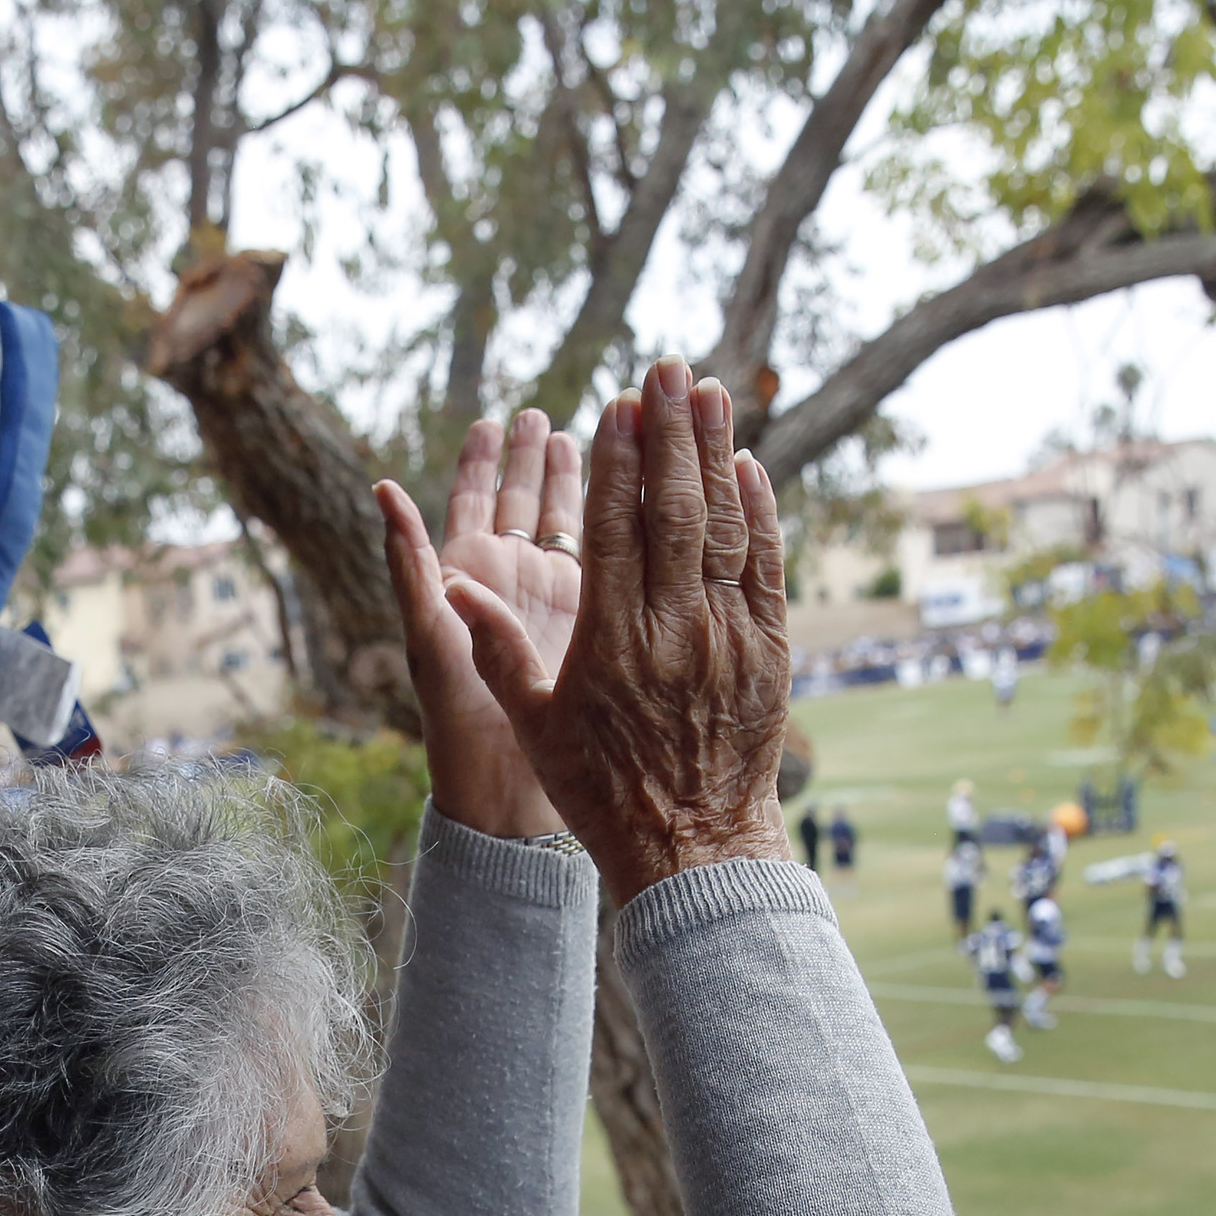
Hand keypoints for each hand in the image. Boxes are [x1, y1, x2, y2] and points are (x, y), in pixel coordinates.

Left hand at [376, 413, 583, 841]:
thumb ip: (410, 561)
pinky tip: (639, 494)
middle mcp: (509, 581)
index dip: (481, 460)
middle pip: (522, 501)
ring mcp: (553, 599)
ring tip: (591, 437)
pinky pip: (606, 558)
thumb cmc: (458, 717)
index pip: (472, 500)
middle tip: (542, 415)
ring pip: (567, 524)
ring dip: (578, 481)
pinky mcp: (593, 620)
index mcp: (465, 576)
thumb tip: (381, 488)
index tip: (491, 419)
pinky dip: (618, 522)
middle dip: (532, 456)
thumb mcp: (430, 633)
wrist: (510, 785)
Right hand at [443, 361, 792, 907]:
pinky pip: (765, 566)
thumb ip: (495, 648)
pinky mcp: (768, 650)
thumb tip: (447, 583)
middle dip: (670, 432)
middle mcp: (675, 628)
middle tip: (668, 369)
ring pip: (724, 526)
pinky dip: (758, 513)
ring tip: (711, 393)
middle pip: (674, 509)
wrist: (693, 847)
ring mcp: (728, 636)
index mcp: (611, 640)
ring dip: (717, 453)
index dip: (617, 460)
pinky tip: (748, 467)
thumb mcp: (534, 724)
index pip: (614, 528)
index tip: (616, 404)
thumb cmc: (602, 789)